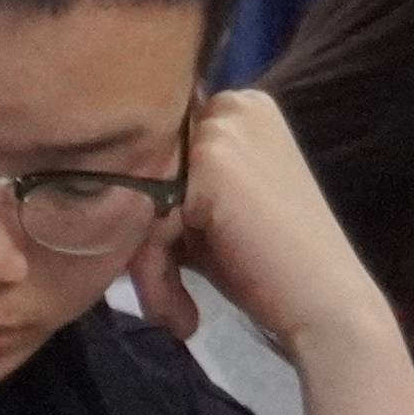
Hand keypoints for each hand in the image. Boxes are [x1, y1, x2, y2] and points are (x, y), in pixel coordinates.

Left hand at [131, 87, 413, 414]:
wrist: (322, 304)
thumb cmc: (266, 261)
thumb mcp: (210, 209)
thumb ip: (167, 183)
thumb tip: (91, 176)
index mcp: (239, 109)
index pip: (155, 148)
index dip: (144, 202)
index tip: (151, 252)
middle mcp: (232, 105)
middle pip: (143, 166)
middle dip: (142, 230)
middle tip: (162, 287)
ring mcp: (222, 128)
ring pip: (139, 192)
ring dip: (146, 257)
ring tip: (173, 307)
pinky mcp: (212, 160)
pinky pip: (147, 214)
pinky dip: (153, 265)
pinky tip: (179, 309)